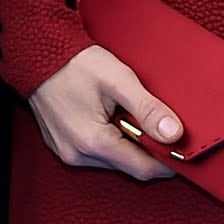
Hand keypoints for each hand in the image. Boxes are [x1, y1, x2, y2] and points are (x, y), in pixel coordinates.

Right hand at [28, 43, 183, 180]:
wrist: (38, 54)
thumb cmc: (76, 63)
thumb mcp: (119, 80)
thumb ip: (148, 109)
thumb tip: (174, 135)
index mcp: (93, 142)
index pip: (142, 169)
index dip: (167, 164)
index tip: (184, 153)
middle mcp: (78, 155)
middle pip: (128, 166)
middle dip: (149, 152)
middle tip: (165, 129)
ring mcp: (68, 153)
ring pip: (113, 161)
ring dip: (130, 146)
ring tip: (136, 117)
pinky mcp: (63, 146)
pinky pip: (97, 154)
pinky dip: (113, 142)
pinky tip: (116, 119)